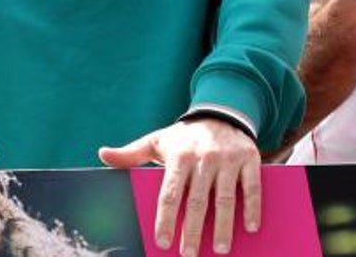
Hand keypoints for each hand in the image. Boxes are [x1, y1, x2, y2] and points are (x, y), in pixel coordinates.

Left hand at [100, 118, 260, 256]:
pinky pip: (252, 186)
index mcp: (179, 156)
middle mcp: (204, 157)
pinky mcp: (249, 158)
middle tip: (189, 256)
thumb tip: (103, 154)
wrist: (221, 113)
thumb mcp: (157, 141)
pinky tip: (251, 227)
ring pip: (225, 197)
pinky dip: (252, 207)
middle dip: (193, 230)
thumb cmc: (185, 137)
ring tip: (220, 249)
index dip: (165, 219)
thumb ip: (132, 154)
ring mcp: (228, 158)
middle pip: (197, 200)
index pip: (169, 193)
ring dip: (224, 225)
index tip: (162, 243)